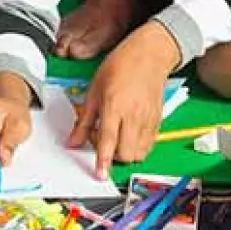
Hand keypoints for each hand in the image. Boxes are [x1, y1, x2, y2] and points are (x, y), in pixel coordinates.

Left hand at [68, 22, 179, 177]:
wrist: (148, 55)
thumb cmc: (119, 66)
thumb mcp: (94, 90)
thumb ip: (84, 120)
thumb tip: (72, 141)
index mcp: (114, 106)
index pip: (108, 141)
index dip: (103, 160)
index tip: (100, 174)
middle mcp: (133, 115)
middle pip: (125, 153)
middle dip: (112, 156)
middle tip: (102, 142)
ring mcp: (148, 120)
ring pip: (139, 153)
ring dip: (125, 153)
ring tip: (116, 137)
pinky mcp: (158, 121)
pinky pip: (149, 146)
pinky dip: (138, 147)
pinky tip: (128, 134)